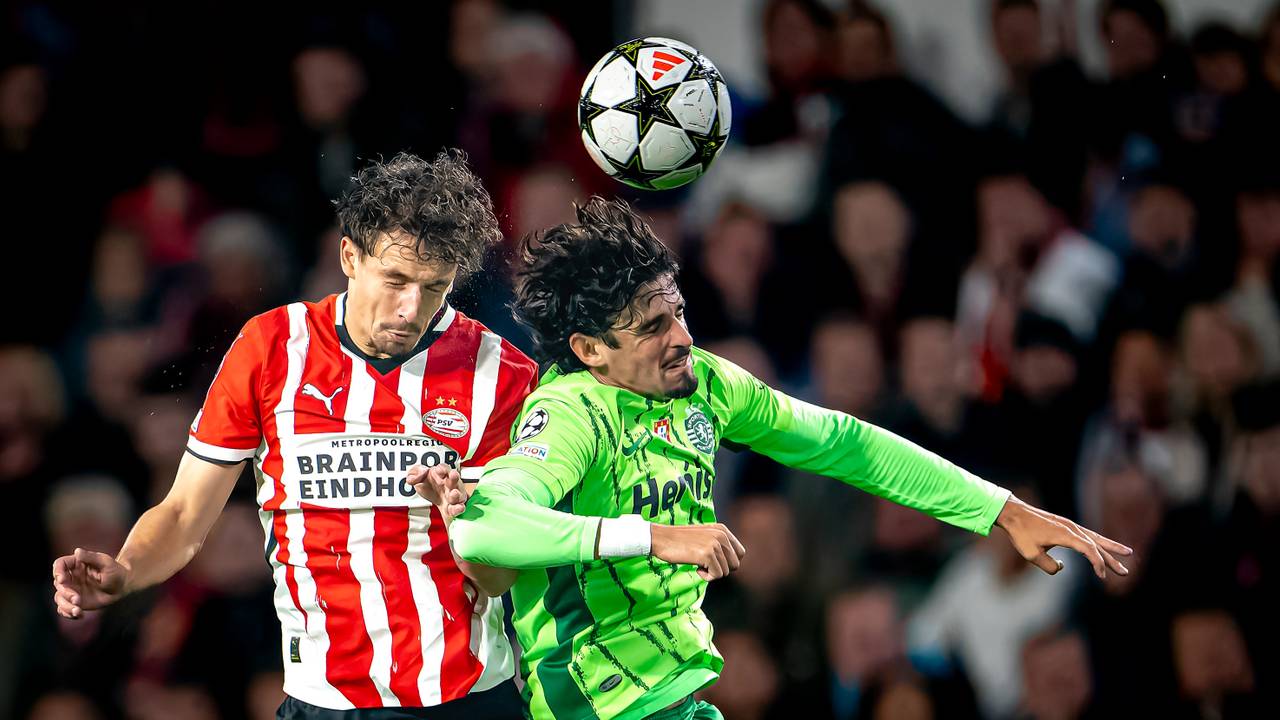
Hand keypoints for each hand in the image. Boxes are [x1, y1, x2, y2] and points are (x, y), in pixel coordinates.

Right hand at [52, 548, 129, 618]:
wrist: (123, 587)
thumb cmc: (116, 571)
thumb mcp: (106, 562)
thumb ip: (91, 557)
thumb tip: (77, 551)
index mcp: (76, 564)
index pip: (60, 565)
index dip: (57, 571)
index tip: (62, 579)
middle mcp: (71, 577)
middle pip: (58, 584)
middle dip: (66, 593)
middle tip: (77, 599)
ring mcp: (72, 590)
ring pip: (59, 598)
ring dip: (65, 605)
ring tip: (78, 611)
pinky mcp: (75, 602)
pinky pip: (64, 608)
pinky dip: (67, 613)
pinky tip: (79, 615)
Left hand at [405, 464, 468, 516]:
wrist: (432, 499)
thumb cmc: (428, 485)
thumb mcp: (416, 477)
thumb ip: (414, 473)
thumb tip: (422, 472)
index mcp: (441, 474)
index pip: (444, 468)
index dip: (442, 468)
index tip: (438, 470)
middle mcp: (450, 483)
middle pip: (455, 479)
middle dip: (454, 477)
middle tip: (453, 475)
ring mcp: (454, 495)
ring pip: (459, 494)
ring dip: (457, 494)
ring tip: (454, 494)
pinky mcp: (454, 507)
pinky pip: (459, 508)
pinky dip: (458, 509)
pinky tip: (457, 509)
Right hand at [650, 523, 745, 580]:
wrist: (661, 538)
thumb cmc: (679, 541)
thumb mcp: (704, 536)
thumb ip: (719, 544)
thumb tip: (734, 564)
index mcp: (722, 530)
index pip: (740, 553)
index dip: (729, 563)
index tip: (715, 563)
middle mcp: (721, 535)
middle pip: (735, 565)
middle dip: (721, 570)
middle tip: (706, 566)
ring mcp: (715, 545)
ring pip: (725, 572)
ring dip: (711, 573)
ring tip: (698, 565)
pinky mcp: (707, 555)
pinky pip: (716, 576)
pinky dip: (706, 577)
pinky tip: (696, 568)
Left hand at [995, 495, 1132, 578]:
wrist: (1012, 513)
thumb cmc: (1020, 534)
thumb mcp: (1032, 555)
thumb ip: (1050, 567)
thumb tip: (1062, 567)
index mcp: (1066, 535)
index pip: (1090, 550)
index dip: (1099, 563)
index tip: (1102, 576)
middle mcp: (1071, 528)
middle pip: (1098, 544)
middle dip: (1113, 558)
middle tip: (1126, 571)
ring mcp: (1069, 525)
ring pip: (1095, 537)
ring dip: (1110, 547)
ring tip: (1127, 553)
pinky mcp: (1065, 525)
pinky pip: (1086, 534)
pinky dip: (1097, 541)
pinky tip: (1102, 546)